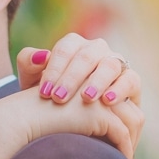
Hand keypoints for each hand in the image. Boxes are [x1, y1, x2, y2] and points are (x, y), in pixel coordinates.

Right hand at [0, 87, 135, 158]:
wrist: (18, 118)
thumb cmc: (31, 116)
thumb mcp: (61, 107)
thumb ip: (81, 110)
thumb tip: (107, 128)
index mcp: (91, 76)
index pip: (121, 99)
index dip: (124, 117)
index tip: (124, 138)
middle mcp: (99, 81)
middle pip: (131, 108)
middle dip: (134, 130)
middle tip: (129, 150)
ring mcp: (100, 96)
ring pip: (133, 119)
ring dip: (132, 140)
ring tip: (127, 158)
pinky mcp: (99, 112)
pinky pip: (121, 133)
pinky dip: (124, 149)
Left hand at [15, 33, 142, 154]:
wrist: (72, 113)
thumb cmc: (49, 92)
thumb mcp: (32, 80)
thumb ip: (28, 64)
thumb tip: (42, 55)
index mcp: (73, 44)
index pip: (65, 49)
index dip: (55, 69)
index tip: (44, 92)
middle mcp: (96, 49)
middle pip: (87, 56)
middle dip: (72, 78)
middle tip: (58, 98)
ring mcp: (115, 62)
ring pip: (110, 65)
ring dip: (97, 81)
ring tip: (85, 98)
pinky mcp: (131, 80)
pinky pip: (130, 80)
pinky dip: (119, 89)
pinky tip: (107, 101)